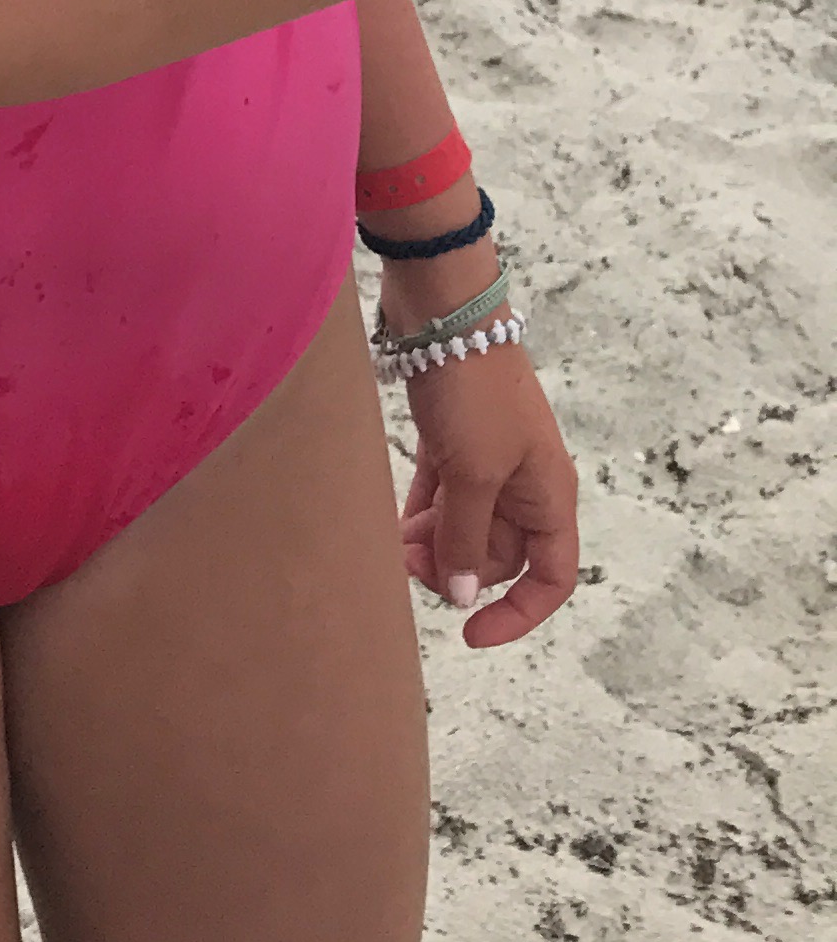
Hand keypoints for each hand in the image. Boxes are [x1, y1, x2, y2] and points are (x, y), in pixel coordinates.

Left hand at [396, 340, 579, 648]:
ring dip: (431, 544)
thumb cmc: (473, 390)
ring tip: (389, 549)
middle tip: (403, 565)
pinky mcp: (453, 437)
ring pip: (465, 525)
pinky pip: (441, 494)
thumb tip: (462, 594)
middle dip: (455, 569)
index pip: (552, 577)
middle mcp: (524, 482)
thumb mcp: (474, 472)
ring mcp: (489, 458)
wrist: (445, 307)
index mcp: (548, 495)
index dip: (518, 614)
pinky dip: (420, 513)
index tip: (470, 633)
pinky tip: (391, 528)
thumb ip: (467, 537)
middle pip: (496, 554)